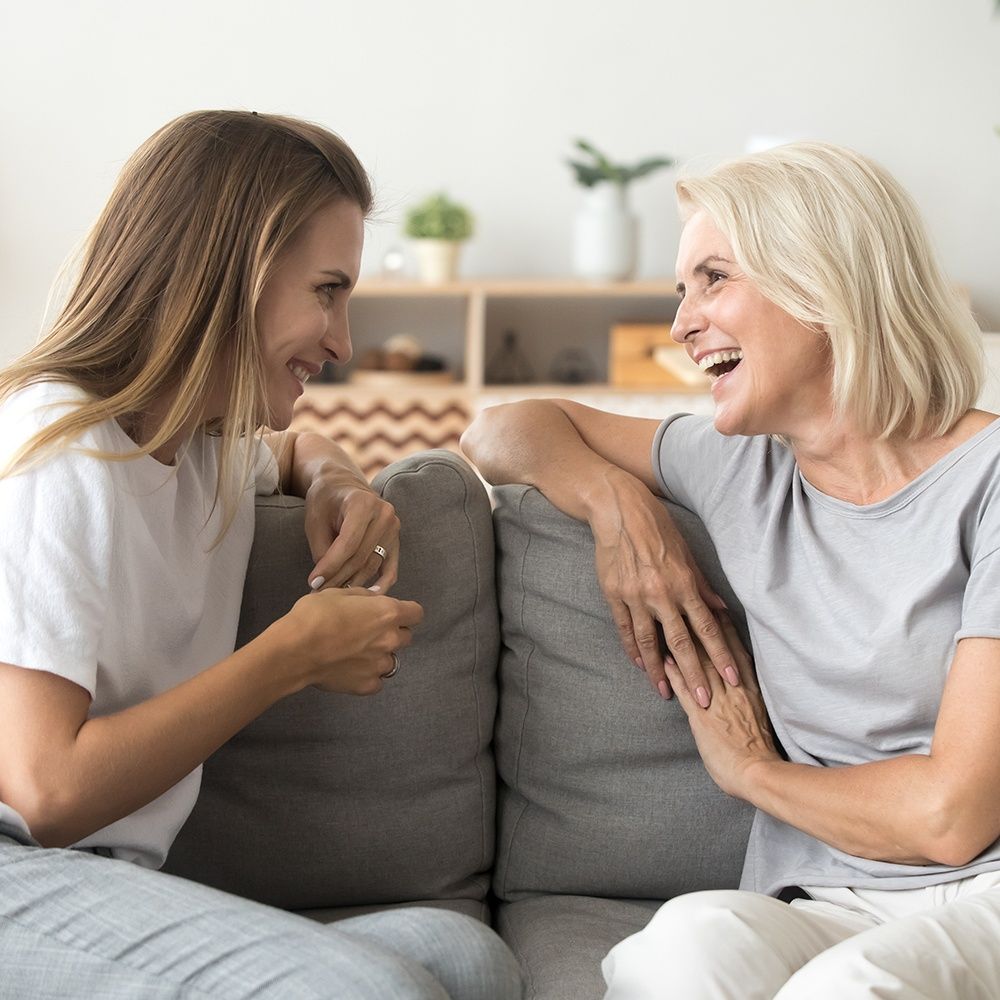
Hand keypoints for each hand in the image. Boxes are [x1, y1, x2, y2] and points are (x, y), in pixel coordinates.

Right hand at [280, 587, 422, 694]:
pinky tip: (351, 670)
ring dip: (380, 656)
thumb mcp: (338, 593)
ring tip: (356, 654)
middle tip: (367, 632)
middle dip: (392, 633)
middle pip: (406, 637)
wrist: (295, 649)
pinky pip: (376, 681)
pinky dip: (368, 676)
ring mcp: (380, 665)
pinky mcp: (367, 685)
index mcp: (387, 613)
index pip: (416, 613)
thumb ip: (363, 597)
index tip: (392, 613)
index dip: (406, 612)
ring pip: (391, 660)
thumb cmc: (315, 615)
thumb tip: (374, 600)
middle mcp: (390, 639)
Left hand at [304, 478, 399, 591]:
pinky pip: (390, 567)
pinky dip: (381, 583)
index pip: (348, 543)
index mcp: (363, 503)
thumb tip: (326, 582)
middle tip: (319, 594)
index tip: (313, 582)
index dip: (330, 566)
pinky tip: (369, 597)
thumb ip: (322, 550)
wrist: (342, 485)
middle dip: (339, 578)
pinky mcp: (396, 540)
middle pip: (361, 557)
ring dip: (353, 583)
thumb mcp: (315, 521)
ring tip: (334, 596)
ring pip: (372, 564)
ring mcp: (394, 527)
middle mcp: (384, 514)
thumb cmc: (325, 501)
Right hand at [592, 472, 738, 705]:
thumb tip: (721, 608)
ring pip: (650, 642)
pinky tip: (641, 665)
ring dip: (659, 671)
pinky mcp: (614, 596)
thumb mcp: (686, 553)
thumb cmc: (657, 527)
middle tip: (704, 702)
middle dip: (694, 674)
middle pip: (681, 643)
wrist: (619, 510)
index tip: (732, 679)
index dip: (720, 655)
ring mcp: (635, 597)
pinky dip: (633, 650)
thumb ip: (702, 585)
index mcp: (684, 584)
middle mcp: (661, 594)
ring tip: (665, 693)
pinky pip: (626, 629)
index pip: (707, 627)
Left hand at [663, 613, 777, 797]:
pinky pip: (685, 691)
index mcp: (750, 689)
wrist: (759, 773)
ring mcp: (716, 702)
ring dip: (682, 644)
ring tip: (669, 622)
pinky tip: (662, 660)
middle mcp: (733, 689)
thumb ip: (750, 697)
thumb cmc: (762, 751)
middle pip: (714, 651)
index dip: (725, 629)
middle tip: (689, 603)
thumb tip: (743, 684)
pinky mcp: (701, 718)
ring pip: (698, 665)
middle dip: (700, 625)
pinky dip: (674, 674)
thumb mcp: (760, 716)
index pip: (736, 651)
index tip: (716, 608)